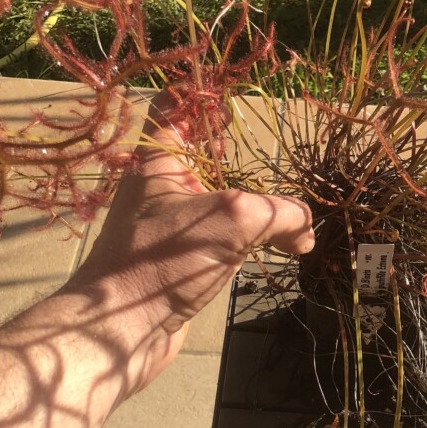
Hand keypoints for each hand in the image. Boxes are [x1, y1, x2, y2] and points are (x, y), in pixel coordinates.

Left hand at [69, 89, 313, 397]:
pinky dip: (247, 239)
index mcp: (156, 163)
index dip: (202, 96)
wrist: (120, 331)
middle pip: (199, 154)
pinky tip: (277, 248)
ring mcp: (167, 228)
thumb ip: (279, 213)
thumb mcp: (233, 220)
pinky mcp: (179, 263)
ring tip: (283, 206)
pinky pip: (219, 239)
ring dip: (248, 201)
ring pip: (214, 200)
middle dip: (234, 153)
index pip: (172, 108)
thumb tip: (306, 230)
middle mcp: (158, 190)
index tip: (235, 100)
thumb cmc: (162, 260)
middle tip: (267, 153)